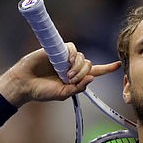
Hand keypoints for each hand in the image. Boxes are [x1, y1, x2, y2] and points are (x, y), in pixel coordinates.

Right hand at [0, 43, 121, 106]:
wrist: (24, 83)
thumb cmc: (42, 91)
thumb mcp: (62, 94)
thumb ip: (77, 88)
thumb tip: (92, 78)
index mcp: (76, 78)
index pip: (95, 71)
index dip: (107, 68)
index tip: (118, 65)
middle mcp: (72, 66)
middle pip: (89, 65)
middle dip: (83, 73)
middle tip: (70, 80)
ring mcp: (65, 58)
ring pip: (82, 57)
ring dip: (77, 66)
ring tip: (65, 75)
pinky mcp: (57, 49)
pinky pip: (72, 48)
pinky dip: (73, 55)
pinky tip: (65, 63)